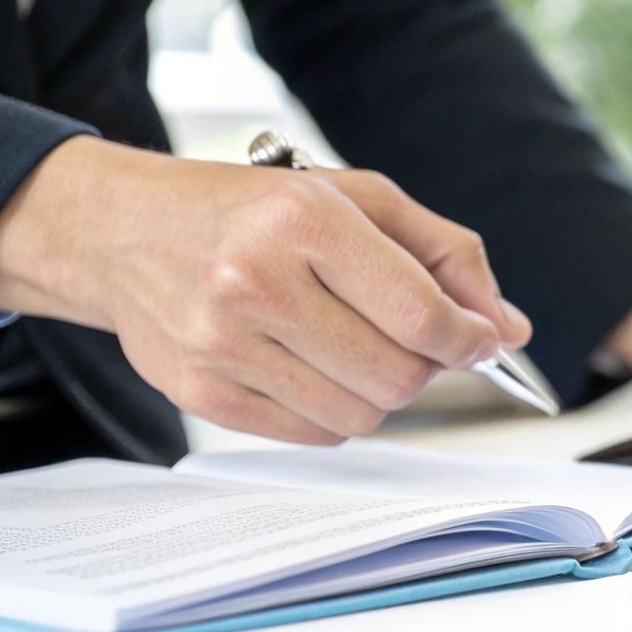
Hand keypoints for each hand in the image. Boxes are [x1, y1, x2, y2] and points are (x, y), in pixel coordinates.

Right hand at [0, 137, 531, 443]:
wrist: (123, 229)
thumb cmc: (250, 210)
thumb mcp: (357, 198)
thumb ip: (445, 254)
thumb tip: (507, 327)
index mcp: (301, 221)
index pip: (420, 314)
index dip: (468, 338)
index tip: (479, 338)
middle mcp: (254, 282)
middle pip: (398, 374)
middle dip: (428, 365)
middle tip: (415, 339)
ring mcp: (221, 343)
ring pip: (362, 413)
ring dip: (382, 390)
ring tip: (356, 344)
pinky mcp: (199, 392)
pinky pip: (314, 433)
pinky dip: (336, 409)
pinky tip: (315, 365)